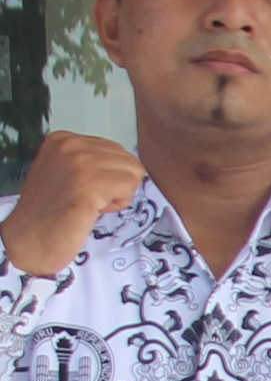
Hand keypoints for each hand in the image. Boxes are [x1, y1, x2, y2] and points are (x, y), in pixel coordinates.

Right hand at [0, 131, 145, 275]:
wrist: (27, 242)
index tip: (82, 190)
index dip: (106, 176)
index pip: (114, 149)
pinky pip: (130, 187)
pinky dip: (118, 204)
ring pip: (133, 171)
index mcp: (63, 139)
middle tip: (88, 201)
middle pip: (127, 158)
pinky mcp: (90, 182)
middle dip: (116, 183)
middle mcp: (71, 145)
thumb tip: (126, 165)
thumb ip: (90, 162)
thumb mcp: (64, 172)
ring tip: (90, 205)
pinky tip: (93, 211)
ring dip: (118, 194)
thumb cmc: (49, 215)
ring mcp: (80, 162)